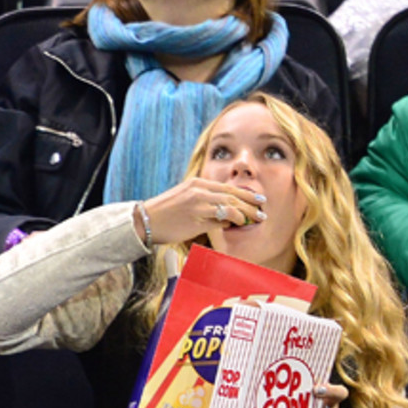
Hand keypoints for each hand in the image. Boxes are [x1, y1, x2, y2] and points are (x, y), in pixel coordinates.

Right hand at [141, 178, 265, 246]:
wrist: (145, 221)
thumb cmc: (165, 213)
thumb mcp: (185, 199)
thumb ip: (205, 202)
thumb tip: (226, 214)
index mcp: (197, 183)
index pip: (228, 187)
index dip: (246, 194)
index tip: (258, 200)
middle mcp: (199, 190)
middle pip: (233, 195)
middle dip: (251, 204)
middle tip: (262, 211)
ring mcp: (198, 204)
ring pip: (230, 206)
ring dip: (245, 213)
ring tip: (256, 219)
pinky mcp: (196, 218)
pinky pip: (220, 219)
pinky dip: (231, 221)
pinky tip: (238, 224)